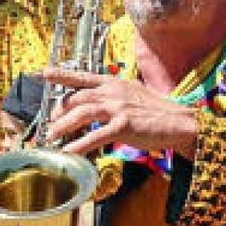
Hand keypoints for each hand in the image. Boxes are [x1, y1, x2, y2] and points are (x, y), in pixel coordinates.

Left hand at [43, 67, 197, 156]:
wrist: (180, 122)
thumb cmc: (157, 112)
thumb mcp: (133, 95)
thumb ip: (114, 97)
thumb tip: (97, 106)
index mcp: (115, 83)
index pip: (83, 77)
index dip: (63, 75)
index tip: (45, 73)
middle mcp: (114, 92)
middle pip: (77, 97)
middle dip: (60, 110)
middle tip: (50, 123)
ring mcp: (118, 108)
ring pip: (82, 113)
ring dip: (63, 125)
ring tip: (51, 136)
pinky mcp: (124, 125)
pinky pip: (95, 136)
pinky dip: (79, 145)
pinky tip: (68, 152)